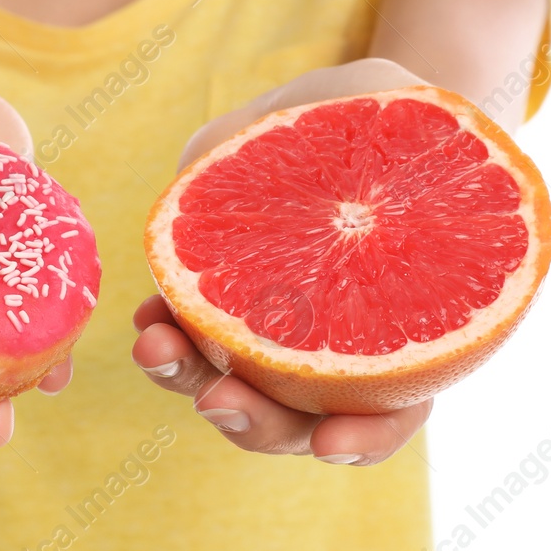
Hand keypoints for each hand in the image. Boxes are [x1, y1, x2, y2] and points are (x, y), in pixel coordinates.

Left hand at [131, 57, 435, 463]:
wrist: (334, 106)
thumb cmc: (389, 115)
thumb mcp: (404, 110)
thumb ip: (394, 131)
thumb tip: (372, 156)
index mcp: (404, 328)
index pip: (395, 412)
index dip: (366, 440)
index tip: (329, 445)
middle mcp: (336, 348)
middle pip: (297, 423)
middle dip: (254, 423)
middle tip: (219, 401)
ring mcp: (274, 331)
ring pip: (231, 391)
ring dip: (187, 380)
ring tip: (155, 347)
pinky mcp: (220, 296)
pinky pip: (191, 337)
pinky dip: (166, 335)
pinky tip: (146, 315)